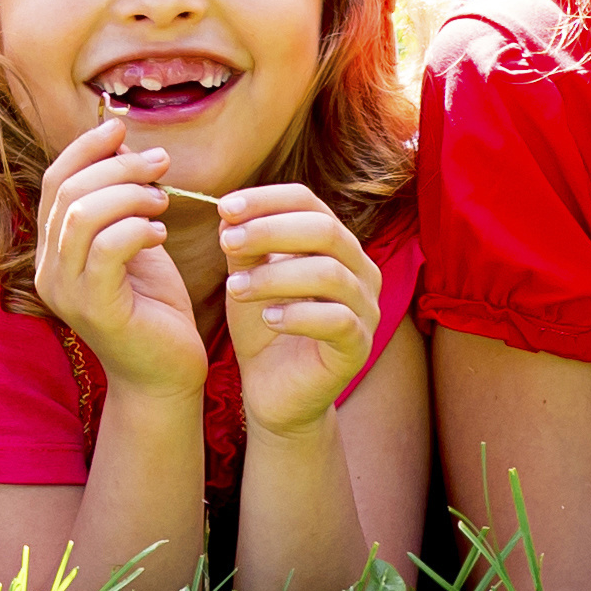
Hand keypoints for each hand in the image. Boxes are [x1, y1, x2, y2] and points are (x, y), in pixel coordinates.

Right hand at [25, 124, 208, 398]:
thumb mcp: (134, 242)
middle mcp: (48, 270)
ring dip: (129, 194)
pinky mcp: (94, 308)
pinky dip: (136, 228)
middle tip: (161, 164)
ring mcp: (66, 292)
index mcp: (53, 250)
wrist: (165, 373)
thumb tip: (121, 143)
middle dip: (117, 166)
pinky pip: (107, 248)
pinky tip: (160, 234)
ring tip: (163, 201)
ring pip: (83, 215)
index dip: (85, 148)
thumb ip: (121, 201)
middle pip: (68, 192)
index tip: (120, 128)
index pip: (55, 182)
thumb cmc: (153, 306)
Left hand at [210, 184, 383, 441]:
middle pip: (325, 230)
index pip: (309, 202)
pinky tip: (268, 318)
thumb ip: (245, 246)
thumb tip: (229, 211)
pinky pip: (337, 320)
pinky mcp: (359, 346)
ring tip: (235, 289)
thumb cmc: (264, 327)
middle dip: (270, 230)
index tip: (224, 207)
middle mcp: (360, 270)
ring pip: (329, 273)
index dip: (267, 199)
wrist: (274, 391)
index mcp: (336, 245)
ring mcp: (366, 309)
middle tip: (227, 243)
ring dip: (275, 275)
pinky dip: (297, 314)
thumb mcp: (248, 278)